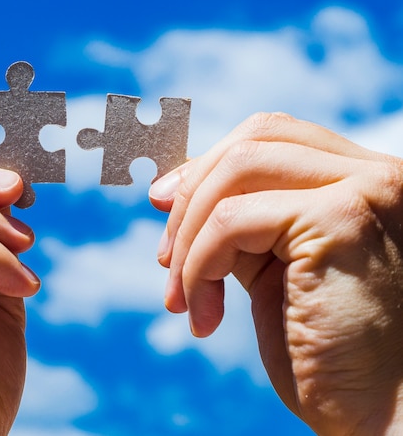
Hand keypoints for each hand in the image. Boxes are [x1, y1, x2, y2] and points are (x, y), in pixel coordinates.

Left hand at [149, 113, 402, 434]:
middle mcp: (373, 174)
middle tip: (166, 259)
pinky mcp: (342, 220)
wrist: (381, 419)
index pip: (271, 135)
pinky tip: (204, 315)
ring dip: (191, 236)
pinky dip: (200, 264)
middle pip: (252, 141)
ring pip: (237, 172)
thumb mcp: (272, 268)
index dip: (208, 164)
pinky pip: (232, 220)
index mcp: (359, 181)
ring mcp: (364, 191)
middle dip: (191, 196)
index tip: (162, 203)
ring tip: (185, 297)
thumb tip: (167, 191)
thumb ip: (233, 223)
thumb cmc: (328, 351)